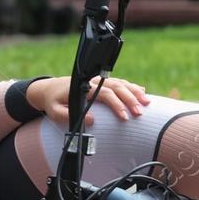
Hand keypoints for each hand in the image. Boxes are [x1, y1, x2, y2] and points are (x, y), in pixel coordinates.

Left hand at [26, 76, 149, 125]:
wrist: (51, 89)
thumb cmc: (54, 102)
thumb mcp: (55, 111)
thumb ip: (69, 116)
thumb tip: (91, 119)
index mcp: (84, 88)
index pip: (105, 94)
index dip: (116, 104)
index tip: (124, 117)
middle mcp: (94, 82)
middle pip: (117, 87)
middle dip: (130, 99)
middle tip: (140, 112)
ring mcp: (100, 80)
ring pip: (121, 83)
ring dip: (135, 92)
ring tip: (147, 103)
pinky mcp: (103, 82)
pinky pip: (120, 82)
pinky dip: (132, 87)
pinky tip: (142, 92)